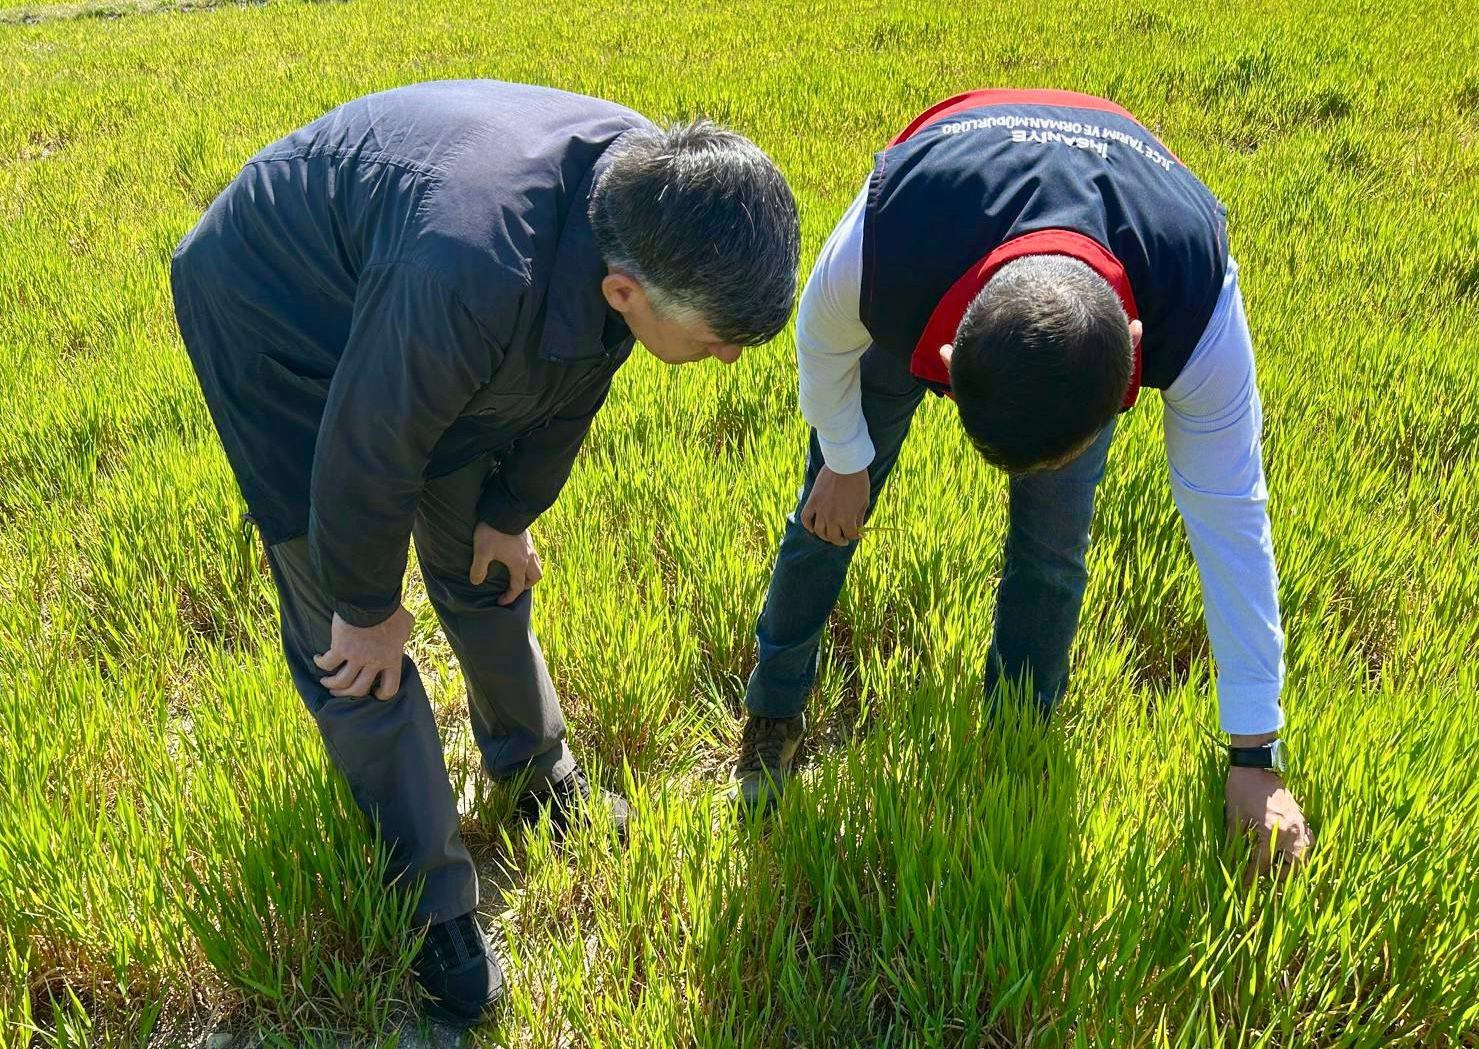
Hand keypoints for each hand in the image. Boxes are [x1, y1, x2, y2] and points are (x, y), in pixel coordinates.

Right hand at [313, 607, 413, 699]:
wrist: (372, 598)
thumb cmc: (390, 609)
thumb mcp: (405, 624)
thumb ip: (403, 635)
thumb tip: (401, 637)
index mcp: (392, 658)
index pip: (390, 688)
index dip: (382, 694)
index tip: (374, 693)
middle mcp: (374, 662)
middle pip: (359, 689)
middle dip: (348, 694)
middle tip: (340, 692)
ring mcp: (357, 657)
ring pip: (341, 682)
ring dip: (331, 684)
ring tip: (325, 682)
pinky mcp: (341, 648)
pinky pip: (328, 663)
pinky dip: (321, 663)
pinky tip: (318, 660)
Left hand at [470, 523, 542, 604]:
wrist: (505, 509)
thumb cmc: (493, 532)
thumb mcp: (482, 551)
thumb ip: (478, 569)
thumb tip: (476, 582)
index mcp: (518, 564)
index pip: (518, 586)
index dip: (510, 597)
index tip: (501, 601)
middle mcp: (528, 557)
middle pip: (535, 577)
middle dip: (526, 585)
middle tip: (514, 587)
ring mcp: (530, 546)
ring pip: (537, 565)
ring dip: (530, 573)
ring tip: (519, 574)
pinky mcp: (528, 538)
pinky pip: (534, 554)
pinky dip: (529, 561)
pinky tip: (517, 556)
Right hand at [800, 466, 869, 546]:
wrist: (845, 464)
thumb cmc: (858, 481)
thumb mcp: (864, 501)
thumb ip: (860, 517)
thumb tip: (859, 528)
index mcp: (847, 519)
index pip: (850, 535)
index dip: (855, 536)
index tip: (856, 534)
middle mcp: (832, 518)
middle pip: (833, 537)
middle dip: (840, 541)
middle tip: (843, 539)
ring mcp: (820, 510)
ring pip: (819, 531)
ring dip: (825, 536)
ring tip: (830, 534)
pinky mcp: (812, 501)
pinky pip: (806, 518)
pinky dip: (808, 526)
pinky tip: (813, 528)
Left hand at [1225, 766, 1311, 883]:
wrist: (1255, 765)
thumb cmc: (1241, 789)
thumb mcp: (1234, 817)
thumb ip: (1234, 842)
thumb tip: (1230, 862)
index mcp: (1272, 831)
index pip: (1262, 863)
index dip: (1251, 876)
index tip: (1244, 886)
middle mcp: (1291, 831)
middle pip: (1292, 867)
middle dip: (1279, 878)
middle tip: (1265, 883)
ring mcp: (1300, 825)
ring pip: (1304, 857)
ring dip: (1292, 867)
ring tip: (1277, 873)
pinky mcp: (1301, 818)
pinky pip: (1308, 842)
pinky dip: (1300, 852)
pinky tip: (1288, 855)